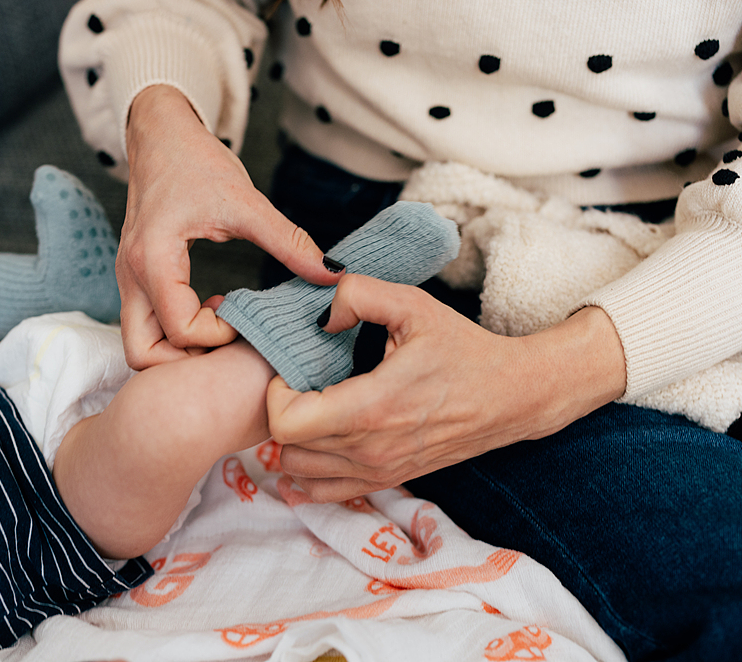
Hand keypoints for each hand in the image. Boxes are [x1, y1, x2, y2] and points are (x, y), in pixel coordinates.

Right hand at [120, 85, 340, 368]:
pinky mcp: (136, 278)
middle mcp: (131, 277)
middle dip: (186, 361)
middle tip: (227, 341)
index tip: (246, 316)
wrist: (160, 134)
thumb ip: (289, 243)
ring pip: (140, 345)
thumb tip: (332, 274)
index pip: (180, 329)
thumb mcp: (246, 202)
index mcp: (153, 259)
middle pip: (143, 354)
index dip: (219, 335)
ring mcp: (128, 280)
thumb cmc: (194, 161)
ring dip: (179, 349)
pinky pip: (148, 325)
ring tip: (221, 325)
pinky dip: (177, 333)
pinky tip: (212, 309)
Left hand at [266, 274, 626, 501]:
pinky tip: (316, 441)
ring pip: (299, 471)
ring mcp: (378, 471)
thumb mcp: (414, 305)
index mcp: (372, 406)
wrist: (512, 396)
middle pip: (286, 447)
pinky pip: (323, 493)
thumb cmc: (463, 349)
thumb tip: (320, 316)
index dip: (275, 393)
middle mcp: (370, 448)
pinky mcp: (387, 480)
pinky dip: (308, 471)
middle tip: (297, 384)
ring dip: (292, 441)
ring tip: (309, 407)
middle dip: (280, 412)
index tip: (292, 371)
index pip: (287, 422)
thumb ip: (359, 294)